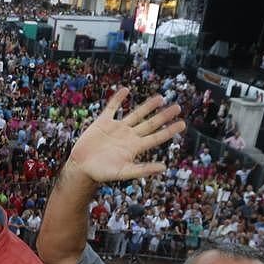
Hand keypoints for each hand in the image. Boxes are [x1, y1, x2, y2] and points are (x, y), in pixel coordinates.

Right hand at [65, 87, 184, 186]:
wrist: (81, 167)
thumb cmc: (102, 173)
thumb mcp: (123, 172)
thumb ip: (143, 169)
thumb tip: (164, 168)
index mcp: (135, 147)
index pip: (156, 137)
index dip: (170, 130)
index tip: (182, 123)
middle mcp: (129, 136)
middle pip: (150, 123)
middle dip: (163, 115)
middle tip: (178, 107)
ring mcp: (117, 128)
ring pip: (135, 114)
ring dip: (147, 106)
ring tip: (160, 98)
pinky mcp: (103, 122)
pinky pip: (112, 108)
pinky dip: (118, 99)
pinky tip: (125, 90)